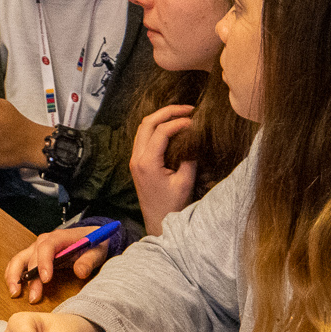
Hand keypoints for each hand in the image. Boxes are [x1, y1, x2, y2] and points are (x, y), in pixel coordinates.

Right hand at [3, 225, 107, 302]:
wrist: (91, 237)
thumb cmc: (94, 243)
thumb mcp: (97, 251)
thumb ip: (89, 261)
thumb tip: (80, 272)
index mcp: (59, 237)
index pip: (46, 247)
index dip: (44, 263)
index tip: (45, 280)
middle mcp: (43, 242)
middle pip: (30, 257)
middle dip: (29, 278)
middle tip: (33, 297)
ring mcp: (36, 249)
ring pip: (19, 259)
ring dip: (14, 276)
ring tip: (15, 293)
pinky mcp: (34, 257)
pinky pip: (19, 264)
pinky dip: (14, 275)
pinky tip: (15, 288)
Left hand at [129, 103, 198, 236]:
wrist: (158, 222)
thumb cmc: (172, 206)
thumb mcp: (185, 182)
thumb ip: (189, 158)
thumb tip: (194, 138)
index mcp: (146, 162)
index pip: (161, 131)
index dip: (179, 122)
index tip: (195, 122)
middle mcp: (136, 158)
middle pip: (147, 123)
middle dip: (167, 112)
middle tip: (188, 109)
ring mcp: (134, 159)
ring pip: (143, 128)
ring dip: (160, 117)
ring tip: (181, 114)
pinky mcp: (137, 163)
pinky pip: (143, 137)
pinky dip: (156, 127)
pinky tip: (172, 127)